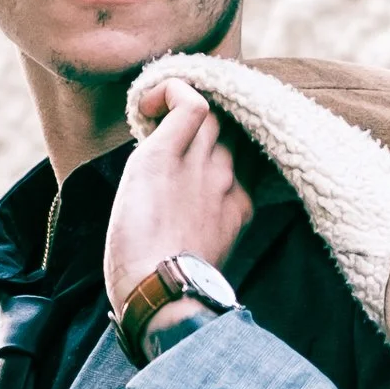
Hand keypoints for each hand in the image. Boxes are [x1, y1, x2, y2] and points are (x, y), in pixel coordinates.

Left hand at [103, 78, 252, 328]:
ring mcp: (201, 164)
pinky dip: (171, 91)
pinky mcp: (166, 155)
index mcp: (235, 207)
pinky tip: (149, 104)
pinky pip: (187, 101)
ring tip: (161, 115)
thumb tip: (175, 225)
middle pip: (229, 131)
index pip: (239, 160)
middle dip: (209, 126)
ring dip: (190, 106)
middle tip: (176, 130)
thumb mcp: (200, 259)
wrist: (162, 297)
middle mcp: (225, 179)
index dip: (218, 153)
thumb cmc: (169, 292)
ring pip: (212, 113)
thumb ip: (199, 230)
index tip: (195, 162)